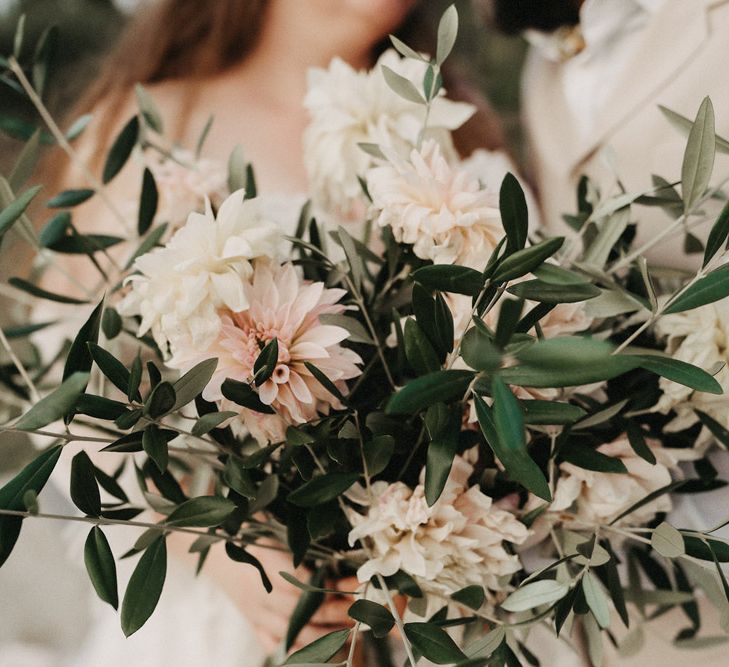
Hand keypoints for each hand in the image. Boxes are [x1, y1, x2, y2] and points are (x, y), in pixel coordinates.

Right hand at [194, 538, 354, 653]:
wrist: (215, 548)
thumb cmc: (250, 533)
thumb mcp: (273, 529)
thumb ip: (298, 543)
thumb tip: (332, 560)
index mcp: (265, 564)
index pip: (303, 583)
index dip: (330, 587)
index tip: (353, 583)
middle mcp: (259, 593)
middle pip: (301, 611)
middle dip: (334, 612)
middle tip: (360, 609)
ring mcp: (255, 612)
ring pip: (291, 633)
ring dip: (324, 634)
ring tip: (350, 629)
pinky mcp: (252, 623)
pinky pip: (274, 644)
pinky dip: (298, 650)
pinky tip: (322, 648)